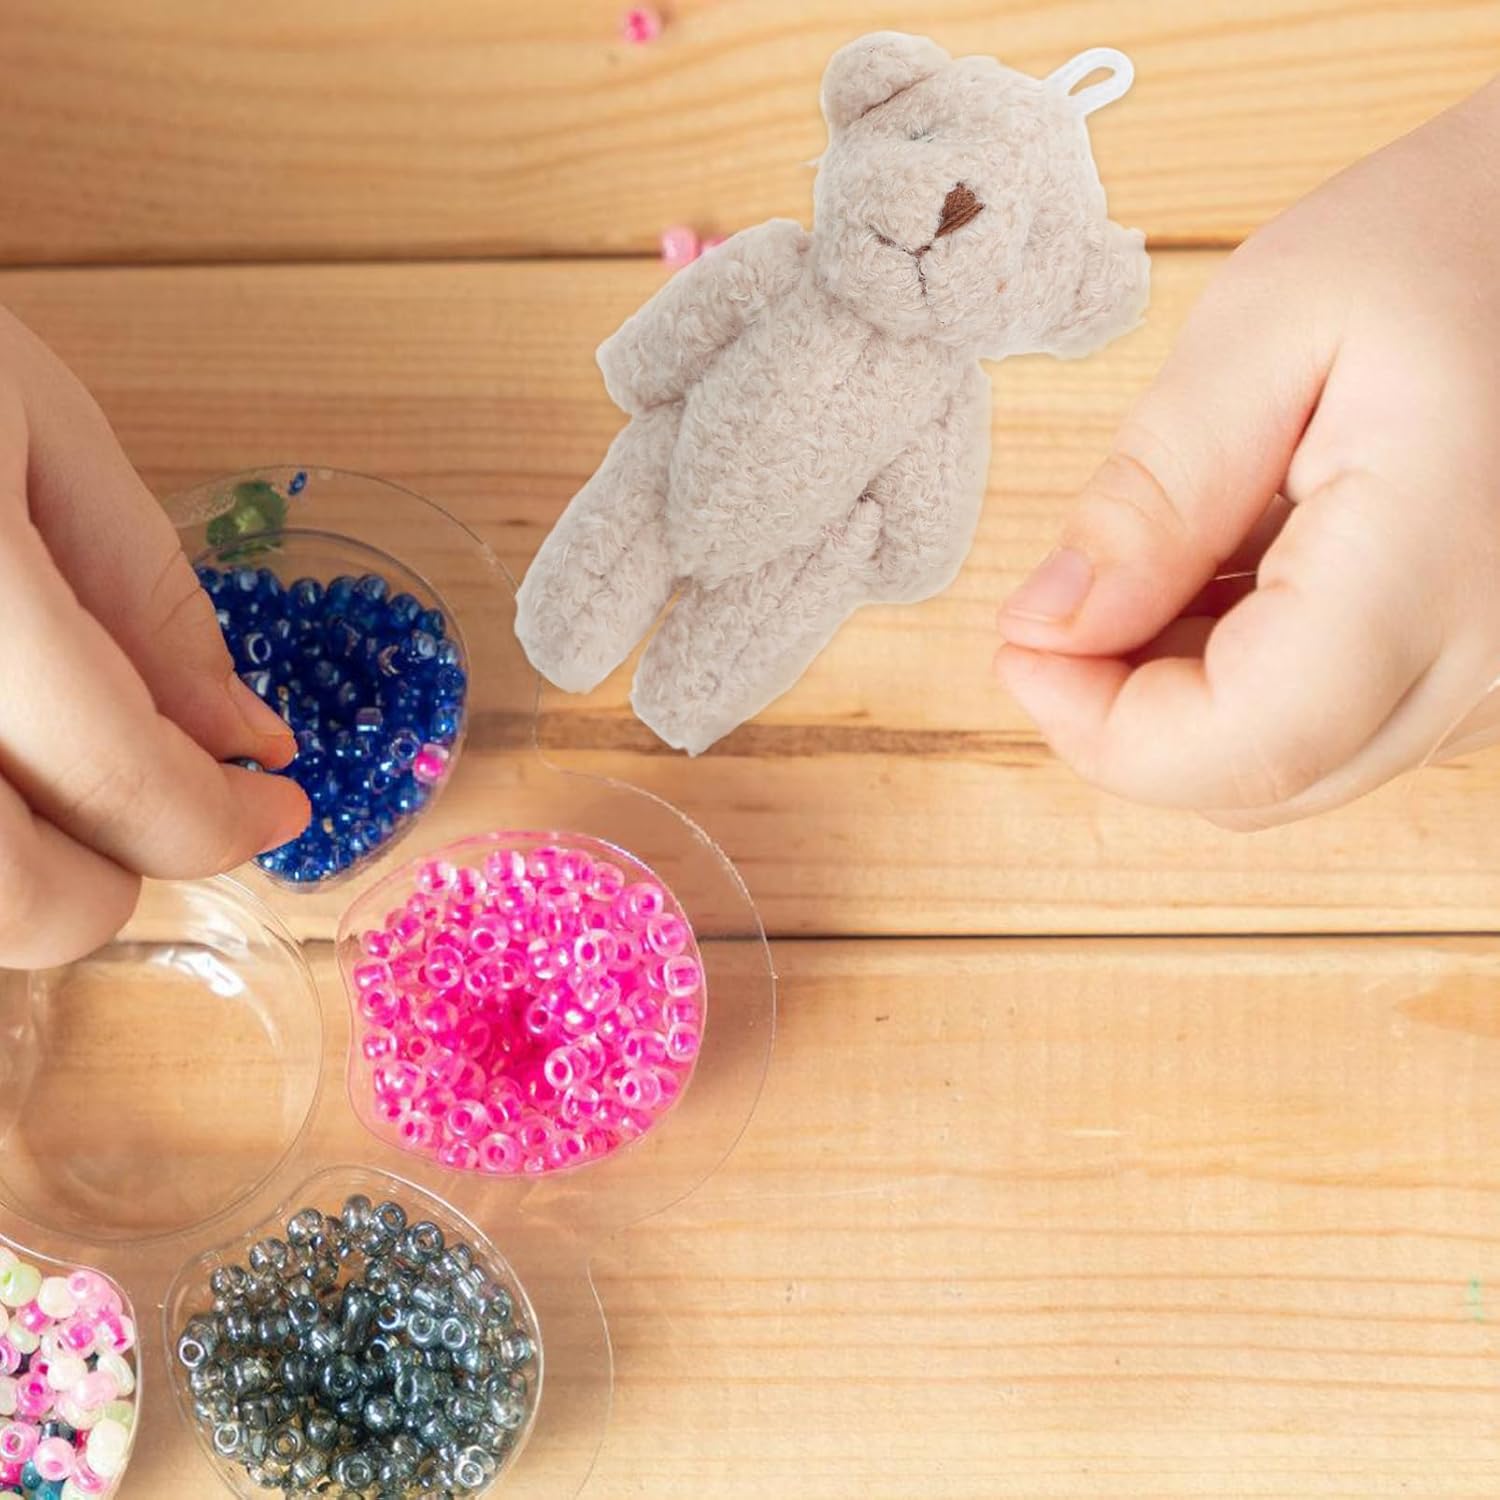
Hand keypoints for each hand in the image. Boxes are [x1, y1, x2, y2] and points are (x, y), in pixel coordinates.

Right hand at [0, 311, 307, 965]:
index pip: (113, 780)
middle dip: (107, 883)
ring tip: (64, 780)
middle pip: (11, 903)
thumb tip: (244, 742)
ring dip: (19, 879)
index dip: (219, 820)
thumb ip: (144, 598)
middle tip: (163, 811)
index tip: (278, 805)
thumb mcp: (37, 423)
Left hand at [996, 80, 1499, 828]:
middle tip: (1066, 603)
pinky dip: (1241, 684)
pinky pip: (1331, 733)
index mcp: (1437, 564)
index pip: (1245, 744)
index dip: (1100, 730)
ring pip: (1289, 772)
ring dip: (1179, 701)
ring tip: (1164, 559)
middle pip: (1258, 784)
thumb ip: (1153, 494)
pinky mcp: (1477, 676)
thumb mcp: (1266, 330)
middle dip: (1122, 717)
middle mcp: (1490, 658)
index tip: (1022, 645)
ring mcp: (1495, 681)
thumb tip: (1047, 627)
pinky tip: (1228, 576)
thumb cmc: (1441, 243)